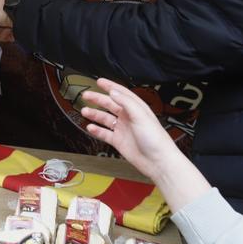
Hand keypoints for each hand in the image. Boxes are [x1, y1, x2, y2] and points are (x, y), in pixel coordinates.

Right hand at [80, 78, 209, 210]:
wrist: (157, 161)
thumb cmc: (155, 139)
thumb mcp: (141, 115)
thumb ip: (126, 102)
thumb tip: (113, 92)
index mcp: (136, 108)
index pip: (121, 93)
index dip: (110, 86)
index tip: (99, 81)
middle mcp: (129, 117)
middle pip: (110, 104)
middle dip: (98, 99)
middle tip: (86, 95)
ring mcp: (123, 129)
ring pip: (105, 119)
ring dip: (95, 114)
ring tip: (85, 111)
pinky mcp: (119, 141)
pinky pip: (105, 134)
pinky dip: (97, 130)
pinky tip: (90, 127)